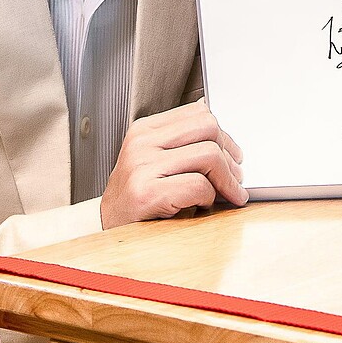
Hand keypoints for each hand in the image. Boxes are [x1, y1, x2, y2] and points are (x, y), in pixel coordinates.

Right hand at [100, 98, 247, 228]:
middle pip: (208, 128)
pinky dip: (210, 198)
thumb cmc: (135, 198)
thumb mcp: (153, 160)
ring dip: (226, 180)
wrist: (105, 229)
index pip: (198, 113)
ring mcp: (141, 167)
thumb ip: (180, 140)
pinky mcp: (146, 193)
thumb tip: (210, 115)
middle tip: (236, 178)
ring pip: (209, 155)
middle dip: (230, 156)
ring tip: (227, 194)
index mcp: (144, 130)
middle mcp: (141, 143)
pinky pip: (198, 186)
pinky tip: (202, 205)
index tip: (233, 155)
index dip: (224, 135)